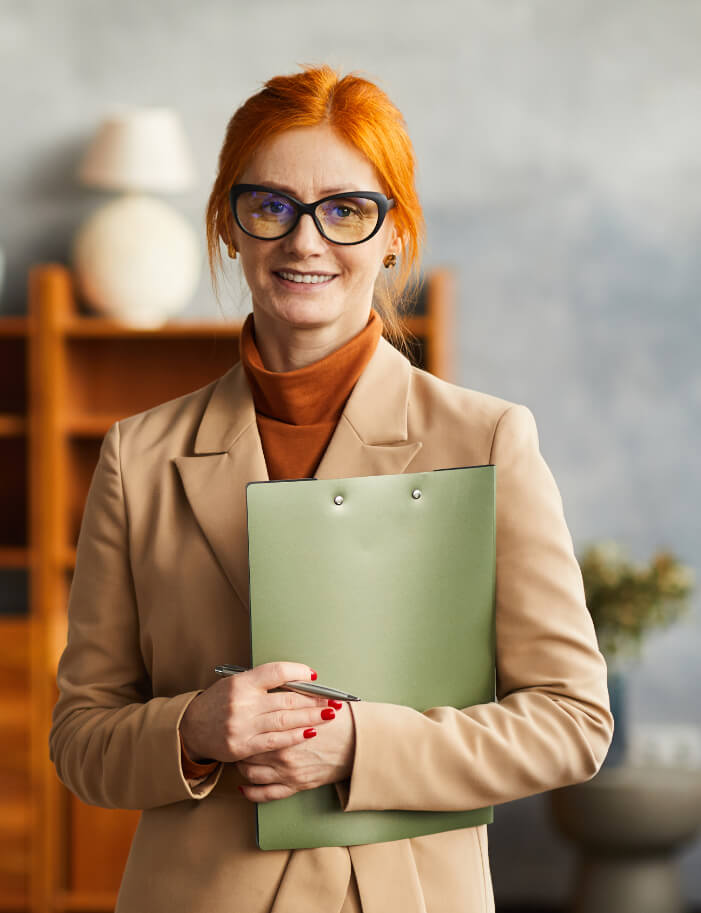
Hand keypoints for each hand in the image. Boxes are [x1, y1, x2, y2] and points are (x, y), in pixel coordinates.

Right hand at [179, 661, 334, 764]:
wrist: (192, 728)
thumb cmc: (218, 702)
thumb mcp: (235, 683)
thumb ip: (262, 683)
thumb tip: (298, 682)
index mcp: (241, 683)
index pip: (276, 672)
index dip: (298, 672)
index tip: (314, 675)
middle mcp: (242, 703)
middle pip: (286, 699)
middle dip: (313, 700)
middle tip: (332, 700)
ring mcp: (243, 726)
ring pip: (285, 720)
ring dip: (310, 718)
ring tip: (328, 715)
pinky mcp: (242, 746)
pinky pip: (275, 741)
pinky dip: (294, 737)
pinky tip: (309, 732)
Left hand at [235, 696, 354, 801]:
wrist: (359, 747)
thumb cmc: (341, 725)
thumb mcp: (316, 704)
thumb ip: (293, 699)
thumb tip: (277, 688)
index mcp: (286, 728)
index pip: (254, 727)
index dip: (245, 724)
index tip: (242, 721)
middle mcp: (283, 752)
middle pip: (248, 749)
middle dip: (241, 745)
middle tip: (238, 739)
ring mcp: (287, 771)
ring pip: (251, 772)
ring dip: (243, 766)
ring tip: (241, 759)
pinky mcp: (295, 786)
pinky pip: (265, 794)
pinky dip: (251, 792)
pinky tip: (244, 786)